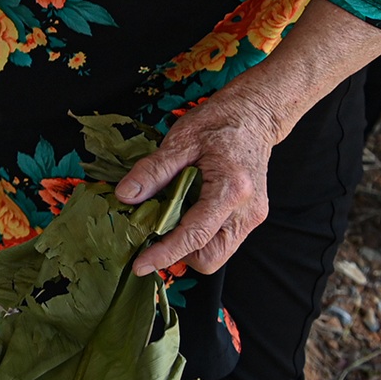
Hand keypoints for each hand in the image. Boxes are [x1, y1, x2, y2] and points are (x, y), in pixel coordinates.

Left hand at [117, 91, 284, 275]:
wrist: (254, 115)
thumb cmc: (219, 122)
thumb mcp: (180, 140)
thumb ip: (153, 170)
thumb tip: (126, 196)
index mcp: (231, 189)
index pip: (195, 236)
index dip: (165, 254)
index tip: (141, 265)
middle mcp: (247, 211)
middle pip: (211, 257)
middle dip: (179, 254)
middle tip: (151, 235)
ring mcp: (253, 217)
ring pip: (218, 254)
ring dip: (190, 248)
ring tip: (168, 222)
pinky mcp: (251, 217)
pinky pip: (223, 240)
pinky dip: (201, 237)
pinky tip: (185, 214)